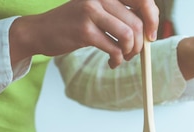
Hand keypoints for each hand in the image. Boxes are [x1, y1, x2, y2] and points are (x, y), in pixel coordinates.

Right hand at [9, 0, 158, 67]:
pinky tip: (112, 63)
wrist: (40, 31)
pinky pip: (114, 49)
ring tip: (122, 57)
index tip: (151, 35)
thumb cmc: (74, 23)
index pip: (143, 0)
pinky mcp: (85, 31)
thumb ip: (120, 14)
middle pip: (137, 23)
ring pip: (128, 36)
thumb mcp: (97, 10)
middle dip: (140, 44)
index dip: (153, 19)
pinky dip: (117, 60)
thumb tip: (150, 28)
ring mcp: (91, 12)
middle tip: (133, 53)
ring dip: (130, 53)